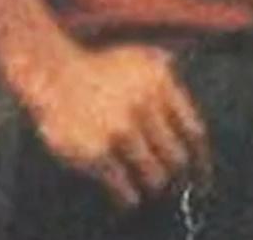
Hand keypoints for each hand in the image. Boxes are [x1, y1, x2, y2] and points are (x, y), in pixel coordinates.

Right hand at [21, 44, 213, 209]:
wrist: (50, 75)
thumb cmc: (96, 68)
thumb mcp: (136, 55)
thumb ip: (163, 64)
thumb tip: (181, 68)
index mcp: (160, 83)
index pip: (194, 131)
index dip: (200, 158)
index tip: (201, 176)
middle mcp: (144, 106)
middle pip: (176, 158)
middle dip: (172, 173)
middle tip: (166, 180)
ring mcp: (121, 131)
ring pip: (155, 176)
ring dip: (152, 184)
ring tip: (144, 184)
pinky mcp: (97, 153)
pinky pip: (125, 187)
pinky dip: (127, 196)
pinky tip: (126, 197)